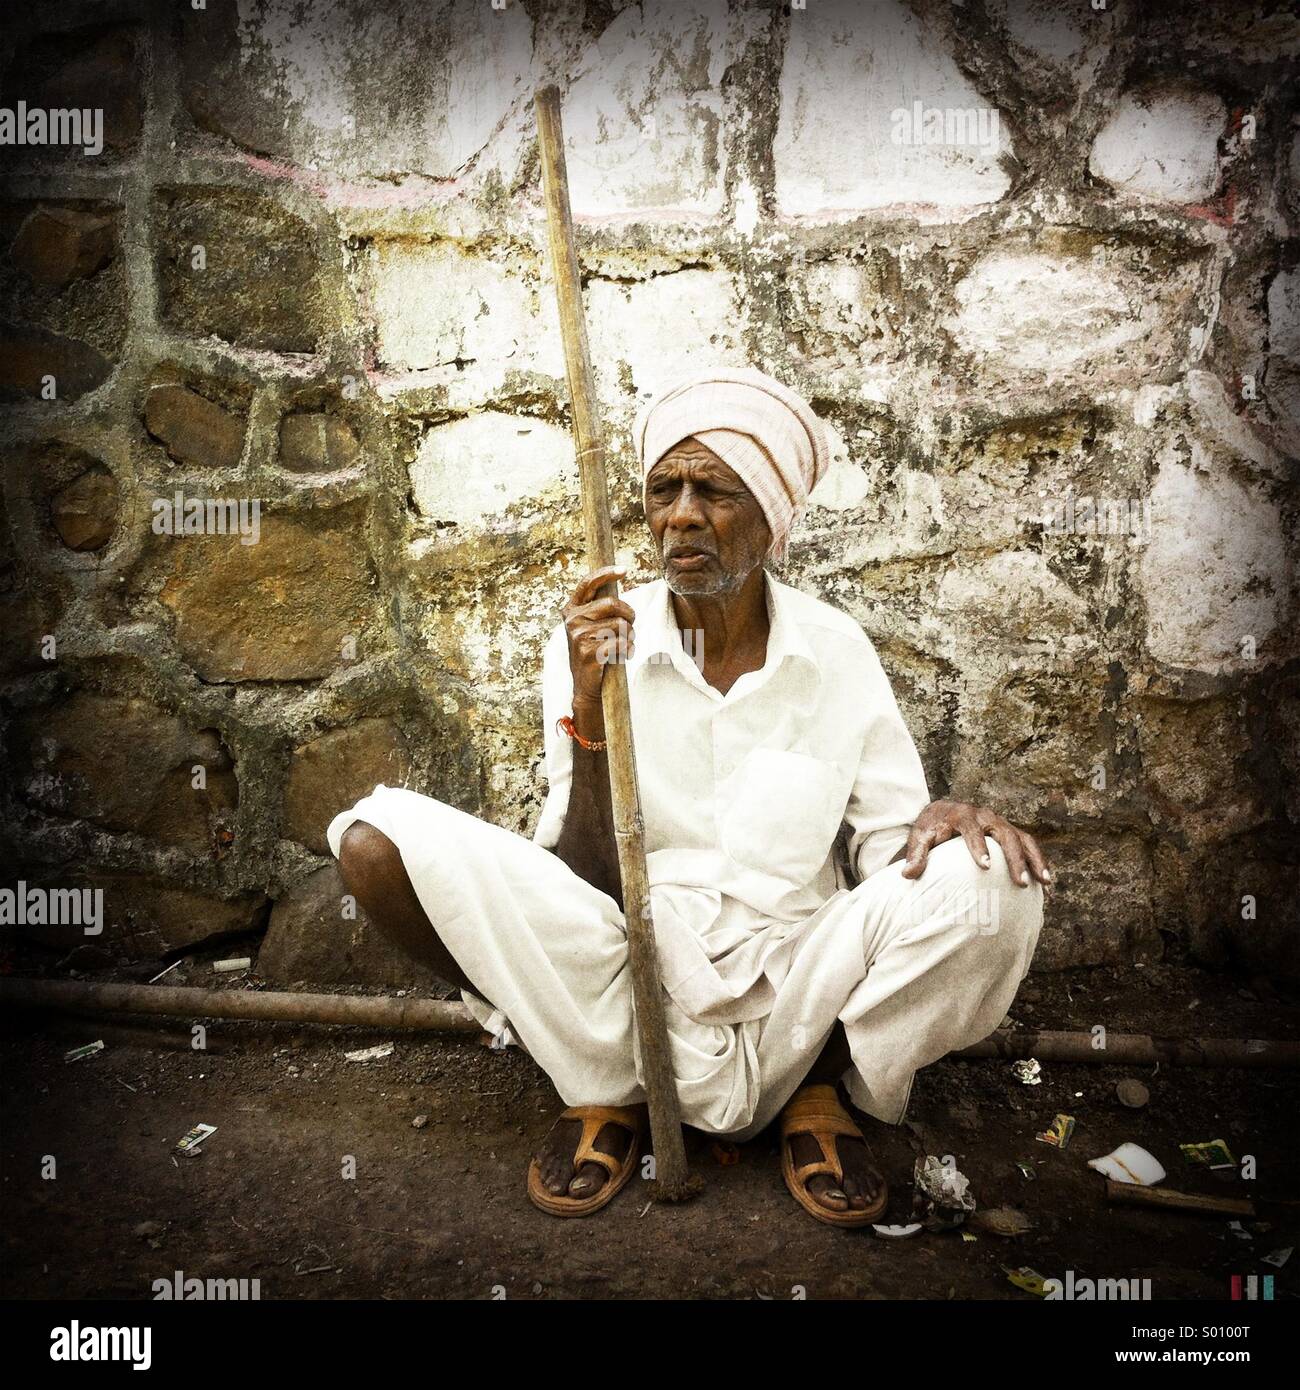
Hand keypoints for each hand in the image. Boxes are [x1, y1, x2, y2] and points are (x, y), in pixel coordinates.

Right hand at [562, 566, 635, 705]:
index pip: (588, 583)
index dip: (607, 574)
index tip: (624, 570)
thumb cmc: (596, 652)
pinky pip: (621, 643)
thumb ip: (599, 606)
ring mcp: (578, 636)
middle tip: (629, 628)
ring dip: (630, 636)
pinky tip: (621, 657)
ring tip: (623, 645)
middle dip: (629, 616)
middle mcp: (572, 620)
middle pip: (613, 604)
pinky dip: (628, 650)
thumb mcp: (592, 626)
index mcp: (571, 610)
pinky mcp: (588, 652)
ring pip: (621, 625)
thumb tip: (617, 578)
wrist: (587, 686)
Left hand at [900, 799, 1050, 886]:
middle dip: (1013, 858)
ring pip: (1021, 838)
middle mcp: (984, 816)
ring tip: (1044, 881)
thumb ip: (915, 855)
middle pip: (1003, 833)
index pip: (971, 829)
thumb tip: (908, 875)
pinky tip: (1046, 881)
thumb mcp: (919, 838)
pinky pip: (1027, 844)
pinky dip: (1038, 860)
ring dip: (1033, 859)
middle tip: (1018, 882)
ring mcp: (999, 823)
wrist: (940, 813)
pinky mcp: (1008, 831)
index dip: (978, 847)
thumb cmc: (929, 829)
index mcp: (960, 815)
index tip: (985, 866)